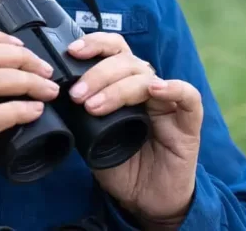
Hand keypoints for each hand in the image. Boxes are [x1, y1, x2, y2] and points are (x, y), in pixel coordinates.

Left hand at [66, 33, 203, 228]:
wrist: (147, 201)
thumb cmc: (122, 167)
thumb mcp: (93, 138)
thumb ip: (81, 116)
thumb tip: (56, 96)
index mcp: (125, 85)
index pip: (114, 51)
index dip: (95, 45)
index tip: (72, 52)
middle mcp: (147, 88)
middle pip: (126, 61)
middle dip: (98, 74)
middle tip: (77, 96)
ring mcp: (168, 103)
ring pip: (146, 77)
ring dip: (118, 88)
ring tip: (94, 107)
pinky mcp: (188, 122)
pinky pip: (188, 96)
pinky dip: (173, 88)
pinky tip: (155, 89)